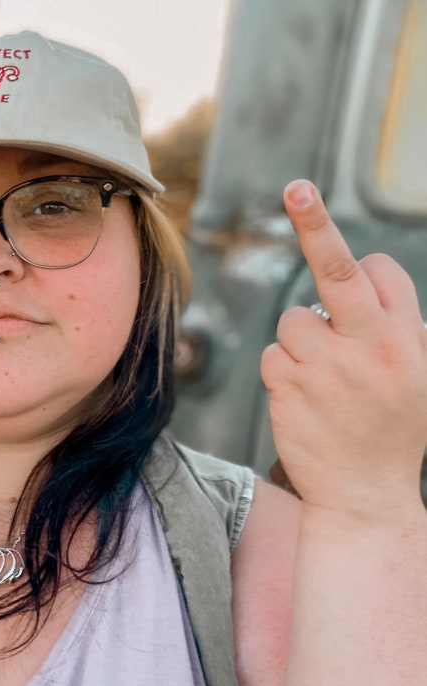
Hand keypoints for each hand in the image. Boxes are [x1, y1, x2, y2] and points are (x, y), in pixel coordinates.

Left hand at [261, 180, 426, 519]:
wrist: (365, 497)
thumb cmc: (394, 432)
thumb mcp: (421, 379)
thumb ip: (400, 330)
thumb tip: (367, 278)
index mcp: (407, 337)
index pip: (378, 271)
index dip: (366, 276)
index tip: (360, 277)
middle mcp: (368, 345)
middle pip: (337, 268)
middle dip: (315, 223)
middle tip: (297, 188)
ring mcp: (325, 365)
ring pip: (292, 321)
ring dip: (301, 344)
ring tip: (324, 383)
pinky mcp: (286, 384)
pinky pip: (272, 354)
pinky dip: (283, 370)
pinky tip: (306, 401)